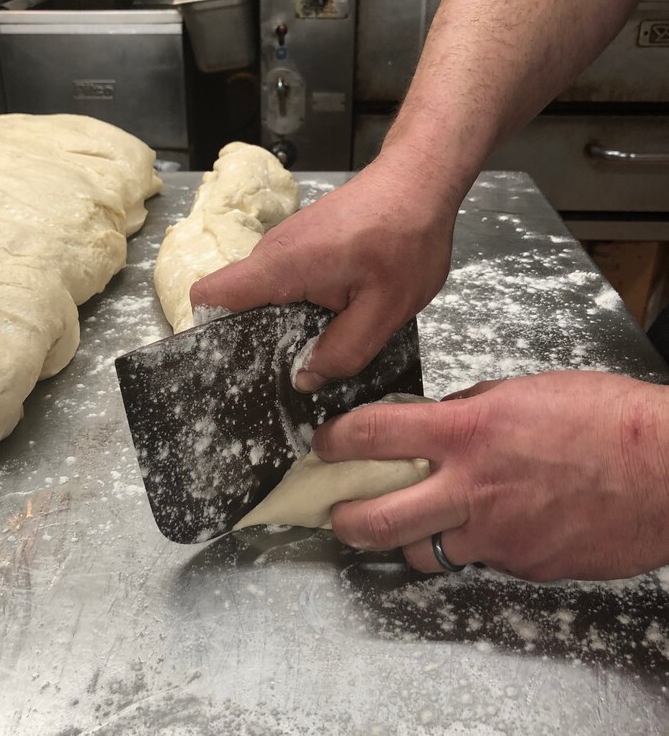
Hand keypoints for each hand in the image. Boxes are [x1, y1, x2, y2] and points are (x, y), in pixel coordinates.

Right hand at [190, 151, 459, 391]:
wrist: (420, 181)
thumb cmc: (407, 237)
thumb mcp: (386, 309)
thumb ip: (344, 350)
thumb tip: (306, 378)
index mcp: (281, 266)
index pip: (209, 295)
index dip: (209, 334)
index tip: (233, 366)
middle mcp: (271, 253)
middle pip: (235, 303)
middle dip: (254, 341)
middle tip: (288, 373)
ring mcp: (285, 247)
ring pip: (263, 296)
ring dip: (282, 325)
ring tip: (316, 349)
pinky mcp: (301, 245)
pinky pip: (284, 284)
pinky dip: (298, 307)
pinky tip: (331, 321)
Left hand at [312, 371, 668, 580]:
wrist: (666, 469)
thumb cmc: (600, 418)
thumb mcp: (519, 393)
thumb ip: (466, 411)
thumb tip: (432, 424)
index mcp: (465, 434)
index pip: (373, 434)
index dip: (335, 440)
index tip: (324, 444)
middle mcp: (470, 490)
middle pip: (376, 520)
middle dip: (344, 520)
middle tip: (336, 513)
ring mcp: (495, 536)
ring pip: (420, 554)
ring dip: (406, 540)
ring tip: (409, 523)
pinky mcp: (522, 565)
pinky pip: (476, 562)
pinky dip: (468, 547)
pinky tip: (484, 527)